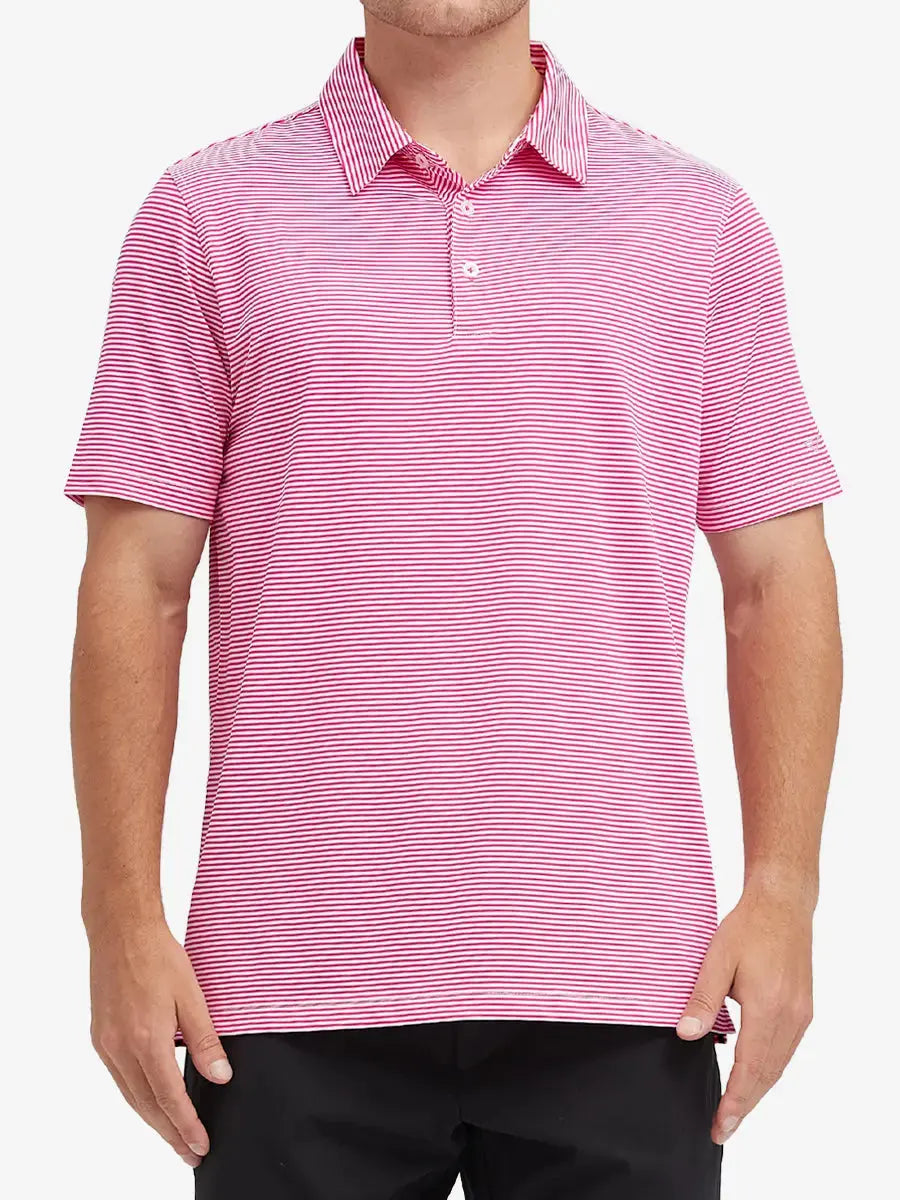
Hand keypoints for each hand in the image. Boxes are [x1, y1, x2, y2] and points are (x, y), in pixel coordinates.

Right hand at [87, 920, 231, 1167]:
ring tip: (174, 1136)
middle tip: (190, 1153)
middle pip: (147, 1106)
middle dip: (170, 1133)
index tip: (200, 1145)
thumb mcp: (192, 996)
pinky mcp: (101, 1036)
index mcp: (147, 1039)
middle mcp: (121, 1048)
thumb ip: (206, 1040)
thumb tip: (220, 1076)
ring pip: (131, 1096)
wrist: (121, 931)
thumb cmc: (159, 956)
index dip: (186, 1125)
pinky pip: (120, 1079)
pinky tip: (151, 1100)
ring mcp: (107, 1044)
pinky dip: (138, 1097)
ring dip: (153, 1120)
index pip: (170, 1098)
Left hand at [676, 885, 813, 1143]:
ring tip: (735, 1111)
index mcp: (768, 1008)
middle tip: (722, 1130)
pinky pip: (785, 1050)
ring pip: (778, 1066)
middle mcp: (790, 1017)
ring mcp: (800, 1015)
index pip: (750, 1069)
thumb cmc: (748, 927)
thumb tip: (686, 1035)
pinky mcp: (802, 1009)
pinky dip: (769, 1070)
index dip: (734, 1101)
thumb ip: (702, 998)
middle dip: (744, 1105)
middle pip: (767, 1076)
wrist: (783, 904)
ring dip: (757, 1091)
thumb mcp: (717, 958)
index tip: (720, 1125)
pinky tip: (754, 1076)